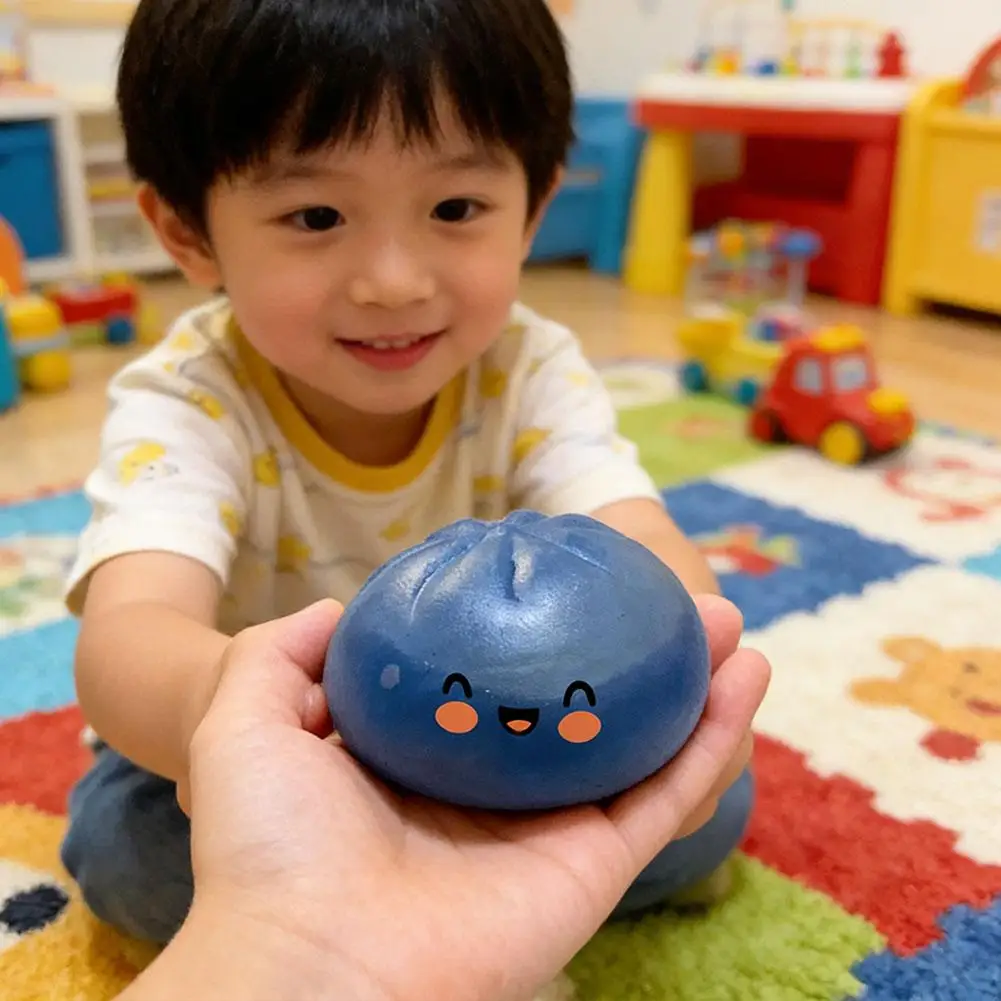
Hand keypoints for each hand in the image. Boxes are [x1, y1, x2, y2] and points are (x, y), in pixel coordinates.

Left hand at [160, 599, 767, 1000]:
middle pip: (581, 709)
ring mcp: (550, 831)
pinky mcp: (595, 866)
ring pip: (640, 745)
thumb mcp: (246, 719)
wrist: (308, 965)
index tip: (565, 577)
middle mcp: (494, 795)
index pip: (494, 685)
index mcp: (425, 762)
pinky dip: (714, 734)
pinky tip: (745, 671)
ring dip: (691, 683)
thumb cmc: (268, 844)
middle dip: (629, 653)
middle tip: (665, 594)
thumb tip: (337, 608)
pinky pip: (668, 791)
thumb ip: (279, 654)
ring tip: (724, 620)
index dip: (532, 633)